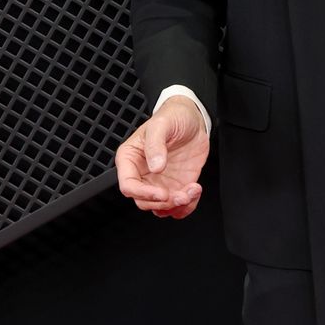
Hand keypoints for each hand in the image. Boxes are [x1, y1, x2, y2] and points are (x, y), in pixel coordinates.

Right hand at [115, 95, 208, 218]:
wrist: (193, 118)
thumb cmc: (172, 117)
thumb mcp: (161, 125)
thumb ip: (155, 145)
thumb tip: (155, 167)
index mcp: (130, 159)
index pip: (128, 185)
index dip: (144, 193)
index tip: (162, 193)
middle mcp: (143, 174)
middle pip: (143, 201)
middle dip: (163, 202)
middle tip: (180, 194)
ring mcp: (159, 182)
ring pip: (160, 207)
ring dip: (176, 206)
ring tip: (191, 191)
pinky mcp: (176, 186)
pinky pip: (178, 206)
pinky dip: (187, 206)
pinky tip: (195, 190)